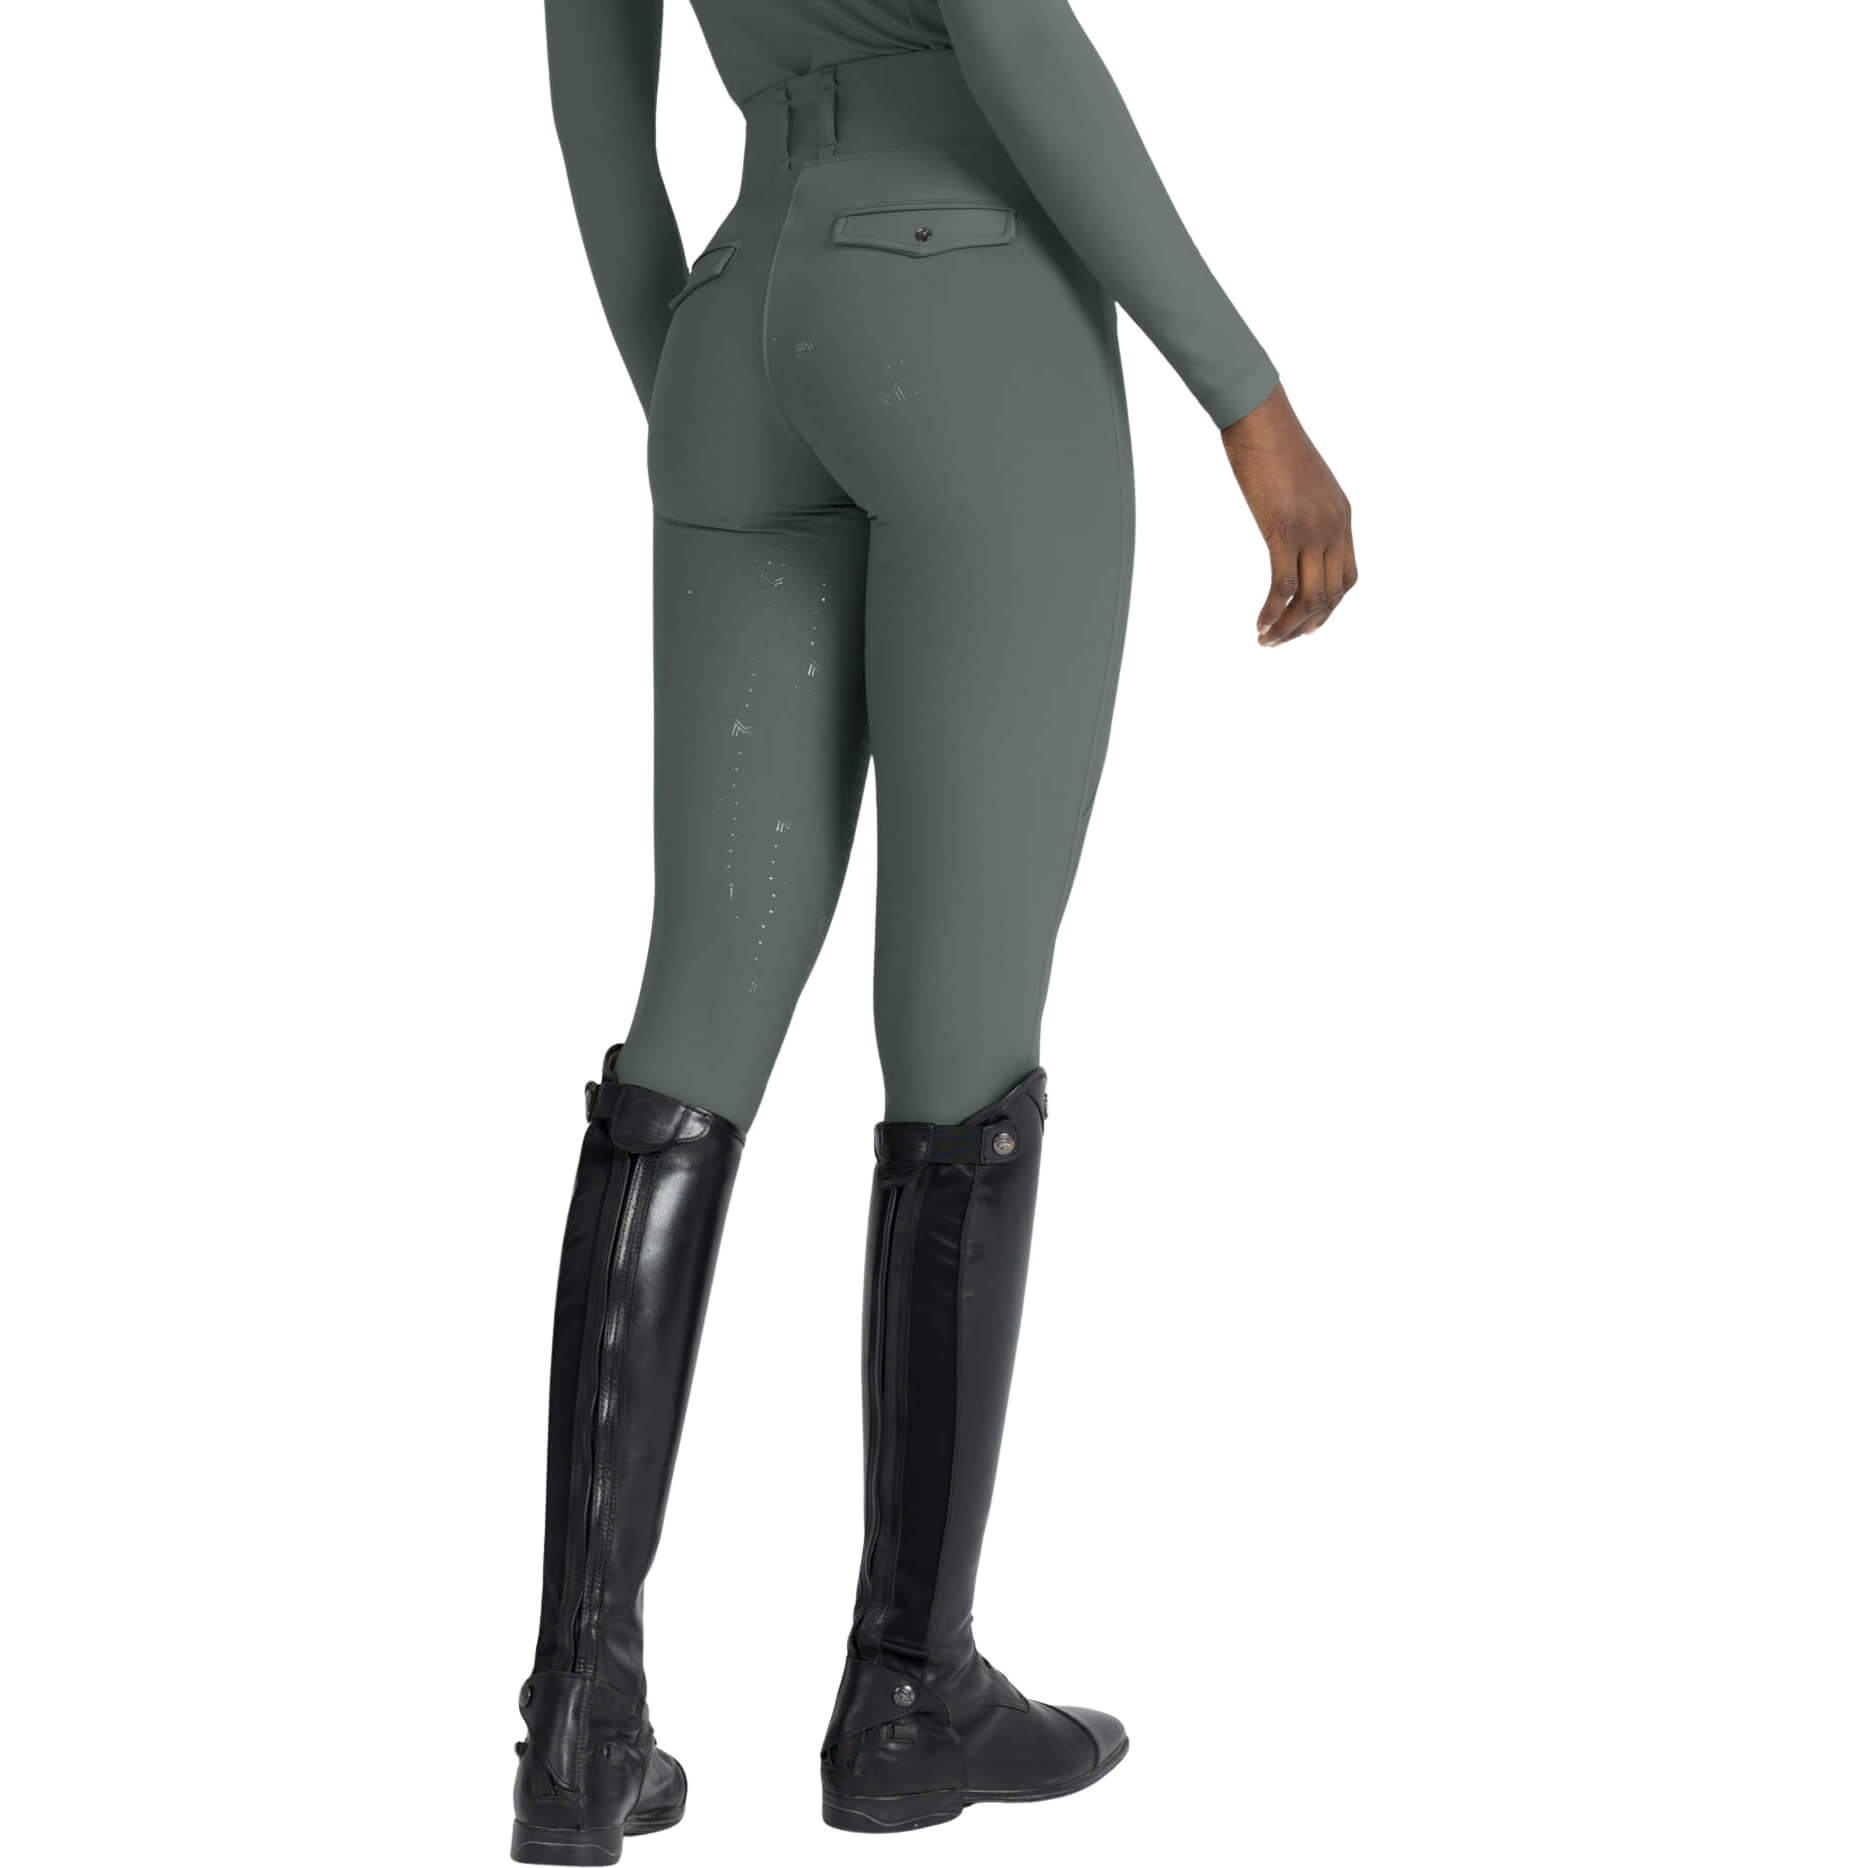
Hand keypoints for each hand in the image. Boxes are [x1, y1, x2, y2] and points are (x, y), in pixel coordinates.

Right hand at [1221, 386, 1356, 645]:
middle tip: (1281, 641)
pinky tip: (1259, 624)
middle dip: (1307, 626)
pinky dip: (1272, 611)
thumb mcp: (1300, 483)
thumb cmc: (1271, 441)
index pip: (1347, 577)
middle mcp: (1334, 527)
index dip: (1328, 608)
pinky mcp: (1284, 529)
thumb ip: (1304, 511)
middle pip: (1332, 595)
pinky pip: (1283, 585)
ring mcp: (1311, 530)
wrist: (1259, 415)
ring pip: (1310, 597)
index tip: (1304, 624)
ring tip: (1266, 640)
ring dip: (1288, 627)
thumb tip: (1288, 530)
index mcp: (1342, 516)